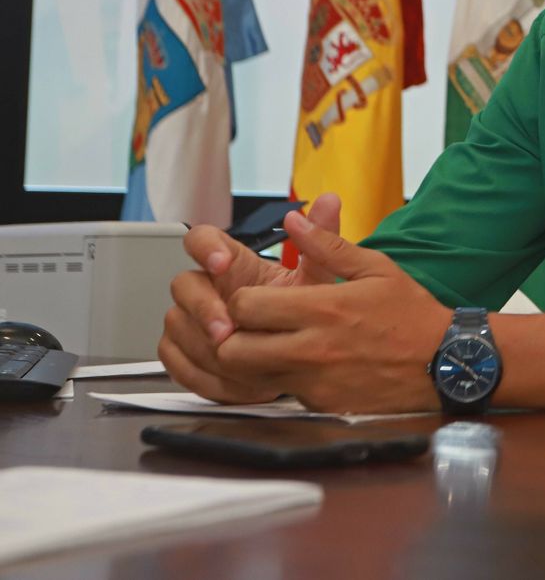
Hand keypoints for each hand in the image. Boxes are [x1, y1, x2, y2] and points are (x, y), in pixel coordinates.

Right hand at [159, 194, 342, 403]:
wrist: (298, 350)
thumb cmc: (302, 309)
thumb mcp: (317, 279)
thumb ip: (323, 242)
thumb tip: (331, 200)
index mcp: (233, 264)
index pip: (201, 239)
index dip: (206, 247)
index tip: (222, 262)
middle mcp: (205, 287)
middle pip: (183, 286)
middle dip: (203, 308)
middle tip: (227, 330)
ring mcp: (189, 320)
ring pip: (175, 325)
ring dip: (204, 347)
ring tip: (240, 363)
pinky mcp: (182, 351)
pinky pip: (174, 361)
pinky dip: (201, 374)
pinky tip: (233, 382)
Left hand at [214, 212, 452, 413]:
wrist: (446, 362)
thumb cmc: (412, 313)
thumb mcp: (376, 268)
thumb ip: (328, 244)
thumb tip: (293, 220)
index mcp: (324, 308)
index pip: (246, 307)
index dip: (240, 301)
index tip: (256, 299)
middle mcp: (313, 349)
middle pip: (234, 351)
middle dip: (233, 337)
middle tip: (251, 327)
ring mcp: (316, 382)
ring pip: (252, 378)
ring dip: (254, 362)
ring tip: (275, 345)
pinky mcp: (323, 405)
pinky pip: (284, 392)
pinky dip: (286, 380)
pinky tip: (309, 365)